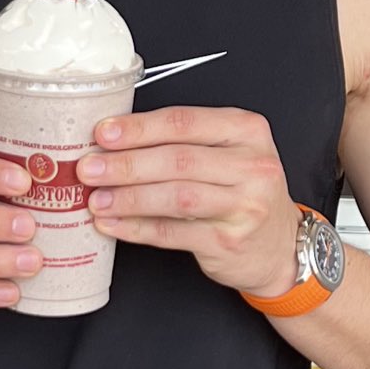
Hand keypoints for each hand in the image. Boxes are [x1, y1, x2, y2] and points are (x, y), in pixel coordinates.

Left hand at [78, 107, 300, 299]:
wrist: (279, 246)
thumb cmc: (244, 192)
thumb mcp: (229, 153)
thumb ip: (183, 142)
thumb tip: (114, 142)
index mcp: (247, 131)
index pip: (185, 122)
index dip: (139, 128)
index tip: (103, 134)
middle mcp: (252, 166)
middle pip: (178, 160)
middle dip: (126, 164)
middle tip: (89, 168)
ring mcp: (245, 206)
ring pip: (175, 197)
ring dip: (129, 198)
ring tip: (96, 199)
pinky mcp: (229, 242)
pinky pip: (173, 233)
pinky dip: (137, 228)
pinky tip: (113, 225)